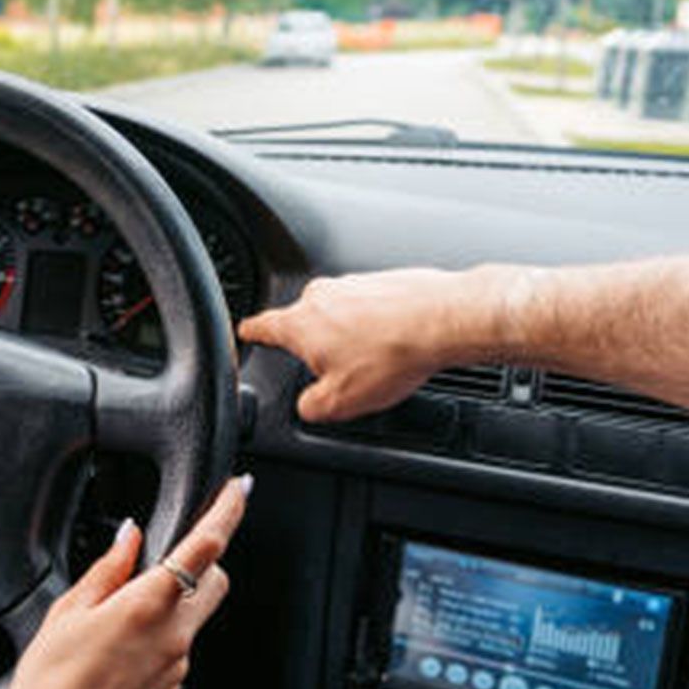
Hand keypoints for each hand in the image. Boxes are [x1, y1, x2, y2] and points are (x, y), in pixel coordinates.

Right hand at [0, 476, 251, 688]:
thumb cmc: (50, 687)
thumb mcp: (67, 612)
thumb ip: (108, 568)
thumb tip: (129, 537)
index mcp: (148, 604)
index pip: (207, 544)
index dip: (229, 510)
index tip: (240, 488)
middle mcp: (175, 634)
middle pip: (216, 579)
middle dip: (204, 560)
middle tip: (171, 555)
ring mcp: (178, 665)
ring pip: (194, 616)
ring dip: (173, 603)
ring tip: (119, 617)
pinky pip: (177, 650)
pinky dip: (160, 638)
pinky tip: (119, 651)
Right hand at [238, 266, 528, 423]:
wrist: (444, 320)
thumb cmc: (392, 354)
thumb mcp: (340, 402)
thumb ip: (310, 407)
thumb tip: (308, 406)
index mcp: (300, 323)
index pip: (261, 327)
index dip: (250, 335)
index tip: (245, 333)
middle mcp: (323, 295)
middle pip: (306, 323)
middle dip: (317, 346)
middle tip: (337, 370)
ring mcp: (355, 283)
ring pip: (342, 315)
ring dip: (353, 337)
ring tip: (377, 361)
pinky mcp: (385, 280)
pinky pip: (372, 307)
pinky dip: (380, 326)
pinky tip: (396, 345)